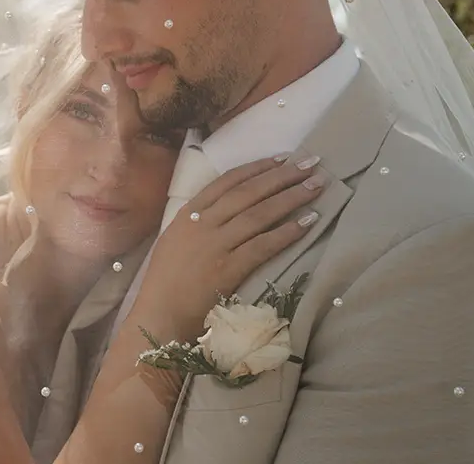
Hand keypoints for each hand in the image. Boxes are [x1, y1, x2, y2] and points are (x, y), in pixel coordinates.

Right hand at [144, 154, 324, 342]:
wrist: (158, 313)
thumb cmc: (165, 281)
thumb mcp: (175, 240)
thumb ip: (198, 222)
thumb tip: (227, 209)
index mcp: (188, 213)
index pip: (227, 181)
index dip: (257, 168)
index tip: (281, 158)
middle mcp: (202, 223)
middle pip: (248, 193)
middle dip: (281, 176)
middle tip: (310, 164)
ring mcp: (215, 245)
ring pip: (259, 214)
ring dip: (290, 199)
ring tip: (315, 187)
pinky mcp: (228, 268)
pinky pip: (263, 245)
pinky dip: (286, 233)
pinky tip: (307, 223)